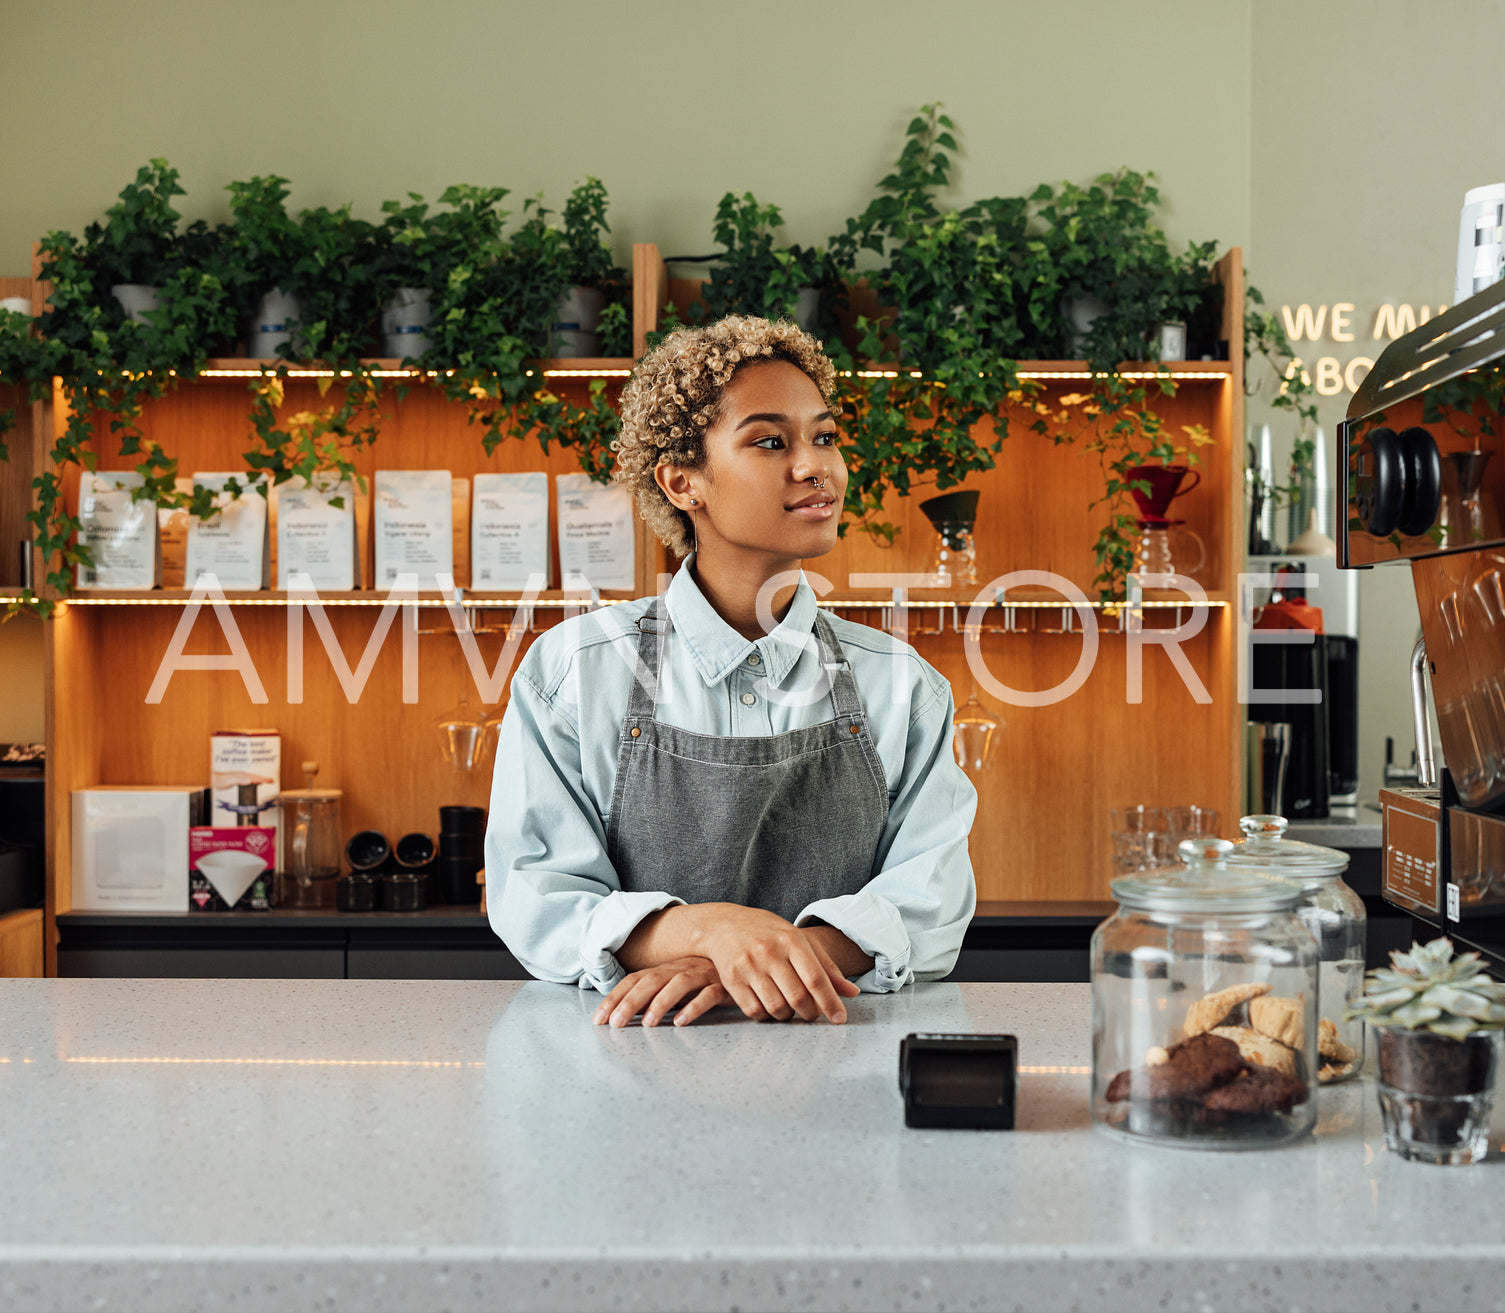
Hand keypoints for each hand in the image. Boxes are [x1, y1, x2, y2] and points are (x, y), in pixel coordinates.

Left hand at [593, 956, 730, 1027]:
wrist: (746, 965)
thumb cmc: (707, 980)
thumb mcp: (678, 987)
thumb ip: (655, 997)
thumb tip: (625, 1014)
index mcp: (667, 969)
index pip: (635, 979)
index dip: (615, 997)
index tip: (598, 1020)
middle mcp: (682, 968)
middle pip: (651, 980)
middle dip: (630, 1001)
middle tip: (616, 1024)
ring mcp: (703, 975)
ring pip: (678, 984)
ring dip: (660, 1003)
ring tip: (647, 1024)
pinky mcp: (724, 985)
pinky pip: (709, 994)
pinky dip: (694, 1006)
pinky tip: (682, 1021)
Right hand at [693, 905, 860, 1023]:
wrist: (723, 924)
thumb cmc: (768, 933)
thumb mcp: (798, 940)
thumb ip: (825, 966)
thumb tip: (851, 992)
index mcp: (791, 940)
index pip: (816, 978)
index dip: (830, 1002)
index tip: (839, 1019)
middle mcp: (770, 953)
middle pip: (798, 997)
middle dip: (811, 1013)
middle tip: (813, 1014)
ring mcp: (749, 966)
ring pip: (777, 1008)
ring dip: (788, 1016)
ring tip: (790, 1008)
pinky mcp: (732, 980)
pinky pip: (755, 1011)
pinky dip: (766, 1016)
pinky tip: (770, 1007)